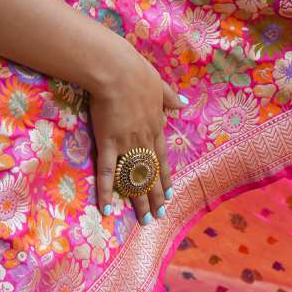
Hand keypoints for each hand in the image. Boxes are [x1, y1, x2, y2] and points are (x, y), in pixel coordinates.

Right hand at [84, 43, 183, 226]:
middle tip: (160, 215)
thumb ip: (170, 97)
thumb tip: (183, 104)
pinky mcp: (108, 142)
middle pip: (152, 174)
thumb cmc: (137, 73)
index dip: (165, 177)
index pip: (162, 157)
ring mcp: (127, 143)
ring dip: (140, 201)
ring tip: (145, 220)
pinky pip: (108, 172)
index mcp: (156, 126)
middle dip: (156, 196)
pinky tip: (107, 208)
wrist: (118, 71)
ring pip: (136, 178)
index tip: (169, 194)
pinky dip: (107, 191)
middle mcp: (145, 139)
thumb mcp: (159, 84)